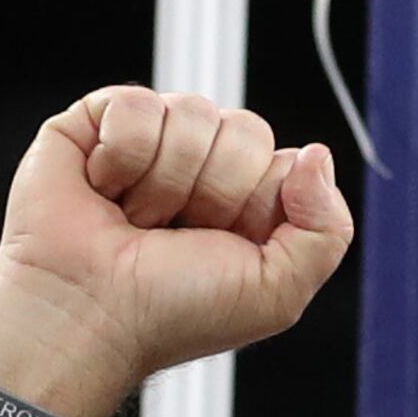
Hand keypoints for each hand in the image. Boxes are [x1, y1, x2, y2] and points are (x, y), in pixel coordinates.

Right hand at [0, 87, 355, 416]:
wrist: (90, 313)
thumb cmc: (173, 312)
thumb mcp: (277, 292)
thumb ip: (327, 229)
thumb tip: (317, 155)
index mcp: (247, 204)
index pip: (284, 161)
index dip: (259, 202)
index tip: (224, 243)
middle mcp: (202, 169)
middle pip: (245, 130)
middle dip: (215, 190)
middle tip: (175, 233)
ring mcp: (151, 142)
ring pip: (192, 112)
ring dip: (165, 181)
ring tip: (135, 220)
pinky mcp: (97, 122)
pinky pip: (136, 103)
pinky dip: (122, 155)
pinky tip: (104, 190)